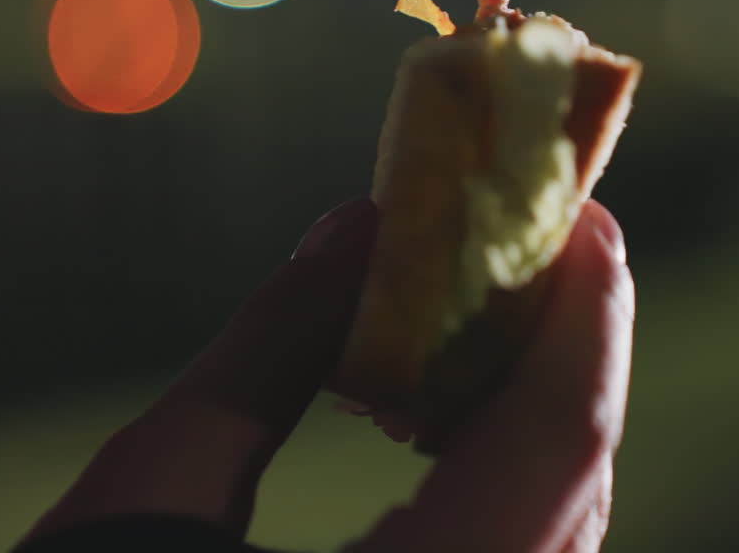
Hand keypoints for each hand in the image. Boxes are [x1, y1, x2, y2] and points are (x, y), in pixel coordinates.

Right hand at [20, 198, 633, 552]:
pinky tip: (444, 418)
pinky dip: (493, 480)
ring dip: (528, 414)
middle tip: (531, 247)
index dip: (585, 318)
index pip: (558, 445)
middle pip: (571, 486)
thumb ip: (269, 352)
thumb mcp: (153, 490)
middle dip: (561, 354)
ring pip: (553, 535)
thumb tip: (352, 228)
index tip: (582, 216)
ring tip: (487, 309)